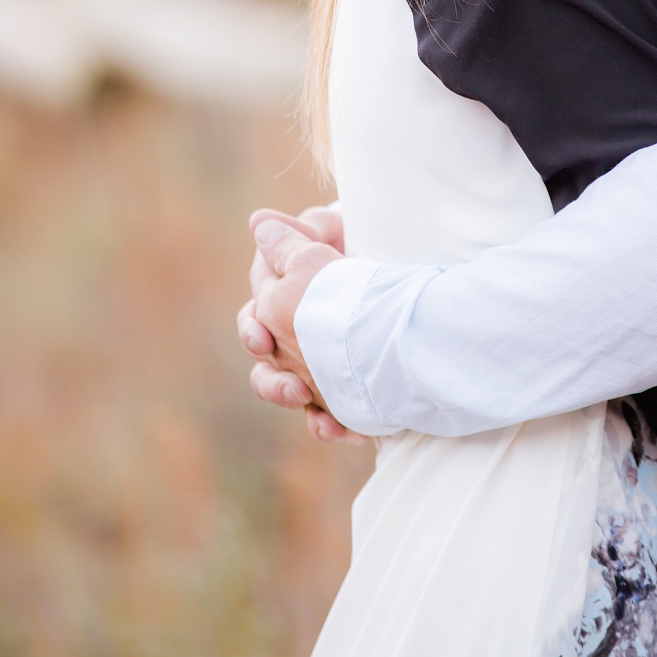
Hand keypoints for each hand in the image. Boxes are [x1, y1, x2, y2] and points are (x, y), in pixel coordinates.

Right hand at [241, 206, 366, 444]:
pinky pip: (330, 415)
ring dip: (303, 411)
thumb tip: (260, 222)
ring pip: (293, 396)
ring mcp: (317, 363)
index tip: (263, 338)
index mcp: (281, 302)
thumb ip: (299, 234)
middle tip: (294, 390)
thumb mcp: (335, 232)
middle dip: (273, 385)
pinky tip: (346, 434)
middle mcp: (294, 336)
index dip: (254, 331)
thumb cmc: (361, 243)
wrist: (403, 266)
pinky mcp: (343, 386)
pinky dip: (334, 427)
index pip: (255, 320)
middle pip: (267, 370)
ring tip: (320, 420)